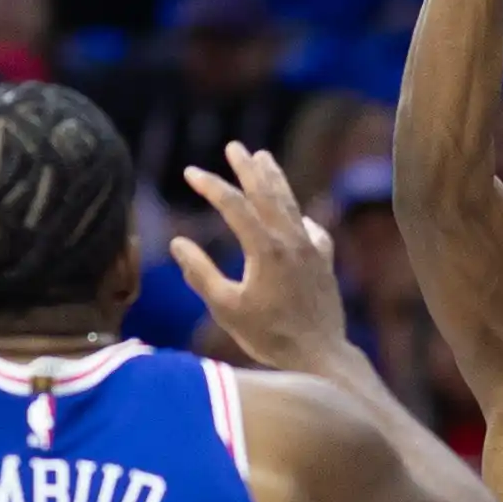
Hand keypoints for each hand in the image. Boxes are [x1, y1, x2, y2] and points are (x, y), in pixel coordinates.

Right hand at [171, 142, 348, 372]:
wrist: (320, 355)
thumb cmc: (269, 335)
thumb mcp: (226, 308)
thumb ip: (200, 273)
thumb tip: (179, 242)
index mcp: (265, 248)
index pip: (233, 205)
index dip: (210, 185)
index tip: (191, 172)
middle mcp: (291, 240)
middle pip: (266, 193)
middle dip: (247, 167)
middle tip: (235, 146)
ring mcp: (311, 249)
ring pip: (290, 204)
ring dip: (275, 179)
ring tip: (264, 157)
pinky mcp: (324, 261)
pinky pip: (311, 228)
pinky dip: (299, 215)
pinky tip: (297, 215)